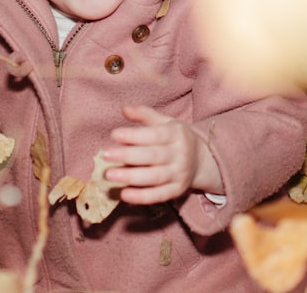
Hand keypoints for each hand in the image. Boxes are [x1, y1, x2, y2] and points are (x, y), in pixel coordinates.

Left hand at [102, 105, 223, 204]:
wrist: (201, 160)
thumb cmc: (175, 138)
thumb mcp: (165, 122)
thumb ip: (145, 115)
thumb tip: (124, 109)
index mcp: (176, 134)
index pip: (154, 135)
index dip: (134, 135)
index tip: (114, 134)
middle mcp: (180, 154)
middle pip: (152, 156)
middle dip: (127, 156)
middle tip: (105, 155)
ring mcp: (179, 174)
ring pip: (154, 177)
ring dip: (130, 177)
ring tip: (109, 174)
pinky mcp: (176, 191)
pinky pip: (159, 195)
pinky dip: (141, 197)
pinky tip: (124, 194)